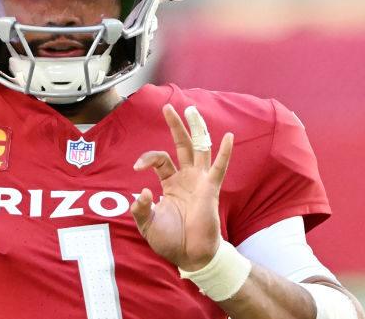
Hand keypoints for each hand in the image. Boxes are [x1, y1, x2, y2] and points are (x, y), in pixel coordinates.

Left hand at [130, 103, 233, 271]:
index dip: (147, 158)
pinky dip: (224, 152)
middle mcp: (186, 178)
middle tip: (168, 107)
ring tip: (192, 110)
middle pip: (182, 145)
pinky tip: (228, 137)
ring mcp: (199, 182)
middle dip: (175, 126)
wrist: (189, 256)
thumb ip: (141, 209)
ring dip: (197, 130)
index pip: (159, 159)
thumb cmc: (169, 241)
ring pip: (200, 149)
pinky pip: (219, 168)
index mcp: (170, 183)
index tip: (136, 167)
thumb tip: (144, 192)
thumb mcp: (147, 224)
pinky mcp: (210, 190)